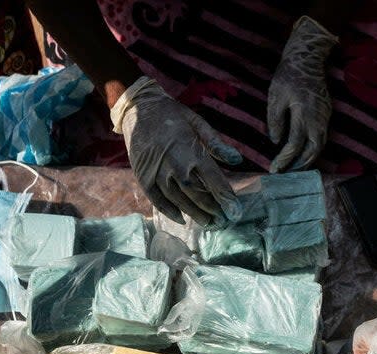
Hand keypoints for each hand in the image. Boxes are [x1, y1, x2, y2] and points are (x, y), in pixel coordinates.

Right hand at [111, 76, 243, 226]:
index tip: (235, 211)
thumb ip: (216, 144)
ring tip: (207, 223)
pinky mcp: (143, 176)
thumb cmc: (173, 116)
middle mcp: (175, 163)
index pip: (213, 179)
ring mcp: (157, 171)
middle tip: (222, 221)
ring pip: (178, 198)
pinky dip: (169, 211)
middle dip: (211, 208)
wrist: (139, 108)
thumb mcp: (197, 123)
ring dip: (193, 213)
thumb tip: (237, 160)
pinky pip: (157, 198)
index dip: (225, 197)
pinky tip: (181, 219)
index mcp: (191, 149)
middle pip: (196, 192)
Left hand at [268, 16, 336, 172]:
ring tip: (294, 167)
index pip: (295, 145)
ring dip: (308, 159)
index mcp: (303, 114)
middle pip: (313, 151)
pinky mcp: (327, 114)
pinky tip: (304, 152)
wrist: (308, 59)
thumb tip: (275, 141)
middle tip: (287, 174)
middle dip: (300, 165)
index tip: (274, 169)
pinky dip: (313, 149)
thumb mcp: (275, 96)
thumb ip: (275, 120)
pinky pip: (322, 137)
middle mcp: (318, 119)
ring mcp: (325, 117)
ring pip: (320, 146)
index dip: (284, 159)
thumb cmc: (288, 76)